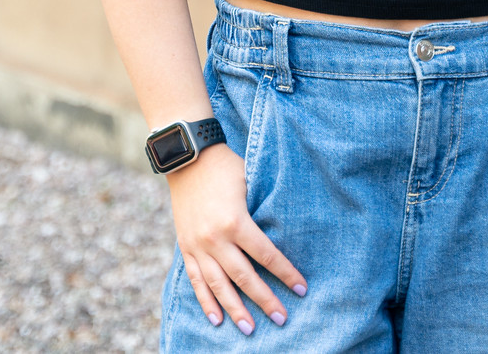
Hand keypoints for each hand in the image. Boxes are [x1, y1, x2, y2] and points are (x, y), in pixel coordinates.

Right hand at [166, 143, 307, 333]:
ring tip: (250, 329)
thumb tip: (285, 229)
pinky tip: (216, 319)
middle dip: (265, 299)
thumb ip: (262, 209)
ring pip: (218, 285)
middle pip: (244, 277)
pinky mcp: (186, 247)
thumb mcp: (250, 182)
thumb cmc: (225, 166)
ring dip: (235, 309)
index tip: (301, 289)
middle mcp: (215, 239)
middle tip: (282, 318)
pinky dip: (205, 301)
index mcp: (235, 222)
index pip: (266, 255)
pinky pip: (196, 280)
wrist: (188, 158)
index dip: (285, 273)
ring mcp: (198, 245)